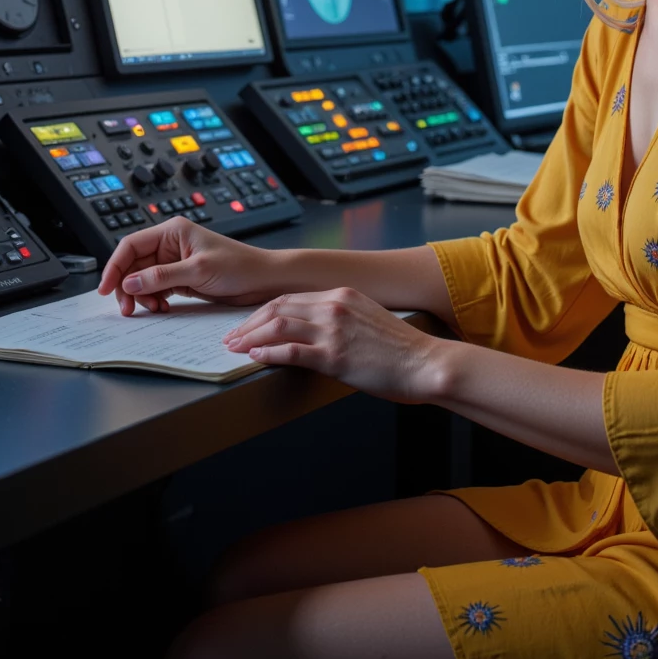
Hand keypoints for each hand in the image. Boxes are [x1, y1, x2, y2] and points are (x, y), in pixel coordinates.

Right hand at [97, 218, 277, 315]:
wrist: (262, 280)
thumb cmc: (239, 266)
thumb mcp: (198, 270)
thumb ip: (162, 276)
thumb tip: (130, 282)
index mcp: (172, 231)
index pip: (131, 245)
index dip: (115, 266)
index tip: (106, 288)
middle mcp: (170, 244)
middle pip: (133, 265)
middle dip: (127, 286)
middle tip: (128, 308)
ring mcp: (174, 262)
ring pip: (142, 279)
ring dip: (141, 296)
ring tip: (153, 309)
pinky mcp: (181, 278)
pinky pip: (156, 289)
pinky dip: (153, 300)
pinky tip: (162, 308)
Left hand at [223, 286, 443, 402]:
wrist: (425, 363)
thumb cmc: (401, 349)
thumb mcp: (368, 320)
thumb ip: (340, 319)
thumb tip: (314, 332)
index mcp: (342, 295)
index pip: (290, 298)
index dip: (263, 312)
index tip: (248, 324)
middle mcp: (335, 306)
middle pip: (278, 307)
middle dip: (250, 323)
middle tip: (232, 337)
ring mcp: (334, 330)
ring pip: (279, 325)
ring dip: (251, 337)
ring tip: (235, 349)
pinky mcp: (335, 355)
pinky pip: (292, 351)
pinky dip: (268, 353)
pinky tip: (255, 358)